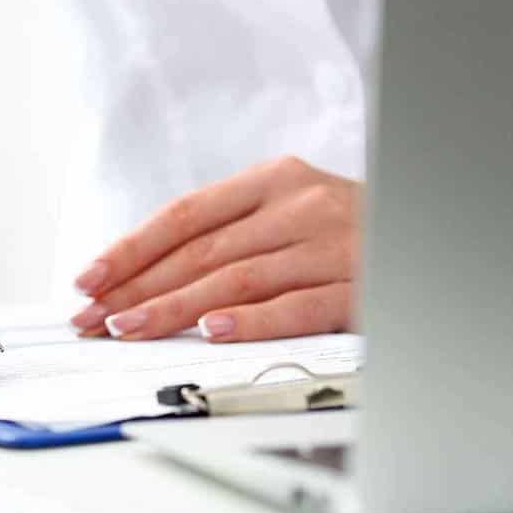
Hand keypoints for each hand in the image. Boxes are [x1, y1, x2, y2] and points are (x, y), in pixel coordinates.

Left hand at [70, 157, 359, 342]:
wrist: (426, 234)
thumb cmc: (339, 232)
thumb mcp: (284, 213)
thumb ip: (227, 233)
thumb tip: (140, 275)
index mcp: (272, 181)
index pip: (184, 216)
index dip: (131, 249)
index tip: (87, 280)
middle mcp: (300, 206)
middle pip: (201, 252)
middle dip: (138, 289)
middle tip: (93, 318)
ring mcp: (332, 245)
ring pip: (237, 280)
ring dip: (174, 308)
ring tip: (128, 328)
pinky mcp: (360, 287)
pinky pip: (297, 307)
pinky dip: (252, 320)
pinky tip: (212, 331)